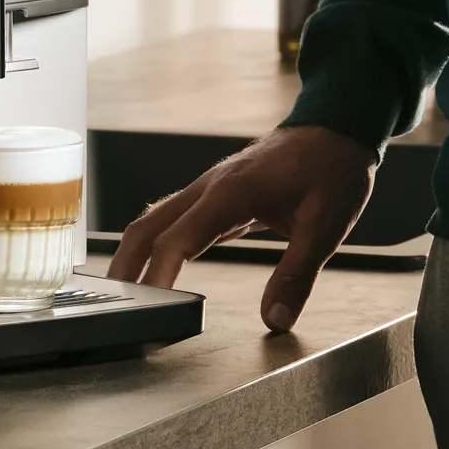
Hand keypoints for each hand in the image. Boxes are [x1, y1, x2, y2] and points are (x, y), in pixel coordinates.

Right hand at [103, 123, 379, 333]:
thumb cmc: (332, 171)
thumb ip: (297, 275)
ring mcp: (208, 187)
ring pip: (154, 219)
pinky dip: (154, 243)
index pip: (179, 238)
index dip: (158, 275)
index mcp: (232, 192)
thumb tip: (275, 320)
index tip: (147, 308)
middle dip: (126, 267)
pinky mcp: (215, 192)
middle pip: (148, 227)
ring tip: (121, 294)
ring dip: (133, 254)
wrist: (335, 128)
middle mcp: (210, 187)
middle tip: (112, 308)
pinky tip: (152, 265)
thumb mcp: (325, 226)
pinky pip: (172, 217)